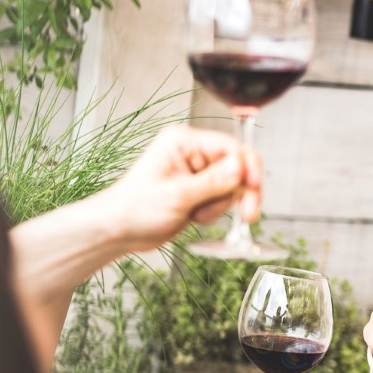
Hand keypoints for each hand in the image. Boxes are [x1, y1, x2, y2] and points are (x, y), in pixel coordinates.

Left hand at [100, 123, 263, 251]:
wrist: (118, 230)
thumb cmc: (135, 208)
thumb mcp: (178, 195)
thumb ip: (213, 181)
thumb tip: (241, 167)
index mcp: (184, 142)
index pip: (230, 147)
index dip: (247, 168)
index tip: (254, 188)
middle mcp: (193, 153)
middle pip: (237, 167)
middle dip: (238, 192)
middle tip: (248, 214)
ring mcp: (197, 172)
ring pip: (232, 186)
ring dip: (221, 206)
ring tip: (198, 215)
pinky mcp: (199, 190)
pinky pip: (223, 199)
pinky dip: (215, 212)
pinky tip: (195, 217)